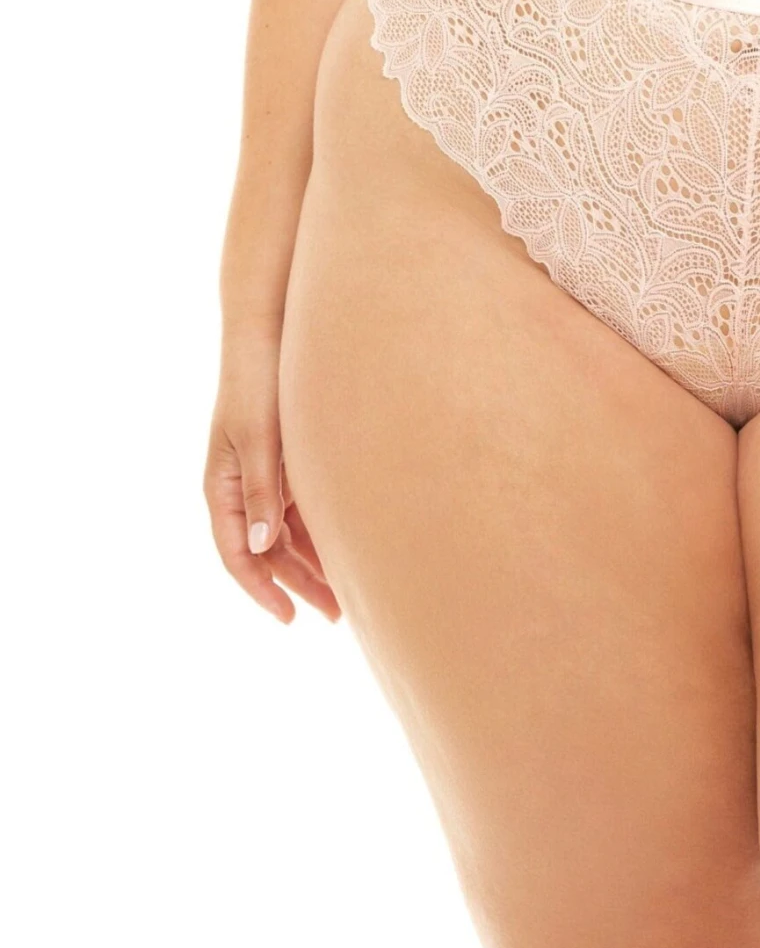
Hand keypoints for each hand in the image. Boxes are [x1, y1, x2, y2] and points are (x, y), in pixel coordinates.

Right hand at [204, 321, 340, 625]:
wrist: (270, 331)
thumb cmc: (257, 379)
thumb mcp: (258, 436)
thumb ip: (261, 489)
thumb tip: (261, 547)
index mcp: (222, 485)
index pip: (236, 553)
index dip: (261, 589)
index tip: (289, 617)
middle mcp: (241, 487)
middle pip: (266, 552)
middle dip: (297, 586)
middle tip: (334, 616)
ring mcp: (265, 475)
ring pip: (287, 534)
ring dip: (312, 564)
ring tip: (348, 595)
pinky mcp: (287, 461)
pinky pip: (301, 509)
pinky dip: (320, 533)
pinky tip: (349, 550)